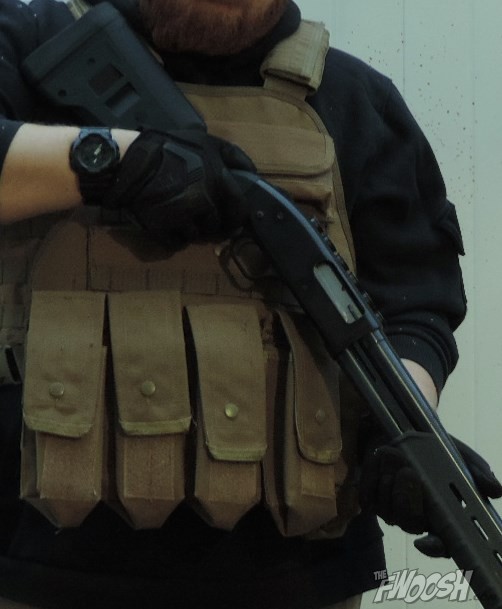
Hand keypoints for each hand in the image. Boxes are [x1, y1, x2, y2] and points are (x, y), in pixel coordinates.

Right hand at [103, 129, 255, 245]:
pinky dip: (173, 238)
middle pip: (216, 227)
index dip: (237, 217)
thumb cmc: (167, 147)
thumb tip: (252, 172)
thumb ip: (232, 156)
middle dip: (211, 226)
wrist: (126, 160)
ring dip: (191, 231)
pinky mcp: (162, 229)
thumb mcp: (205, 141)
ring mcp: (183, 218)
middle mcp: (204, 202)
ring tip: (179, 217)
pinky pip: (175, 243)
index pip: (240, 209)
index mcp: (218, 180)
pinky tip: (166, 224)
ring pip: (196, 236)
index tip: (231, 220)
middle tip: (201, 219)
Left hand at [359, 431, 501, 555]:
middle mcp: (418, 519)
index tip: (427, 542)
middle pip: (409, 524)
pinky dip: (373, 473)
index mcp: (443, 516)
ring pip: (387, 509)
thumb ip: (477, 473)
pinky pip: (368, 495)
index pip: (443, 545)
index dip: (436, 548)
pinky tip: (381, 456)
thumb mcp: (460, 457)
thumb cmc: (435, 451)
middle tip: (410, 472)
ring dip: (389, 480)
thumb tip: (496, 490)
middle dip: (408, 498)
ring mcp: (392, 511)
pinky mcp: (372, 499)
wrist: (401, 430)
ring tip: (394, 454)